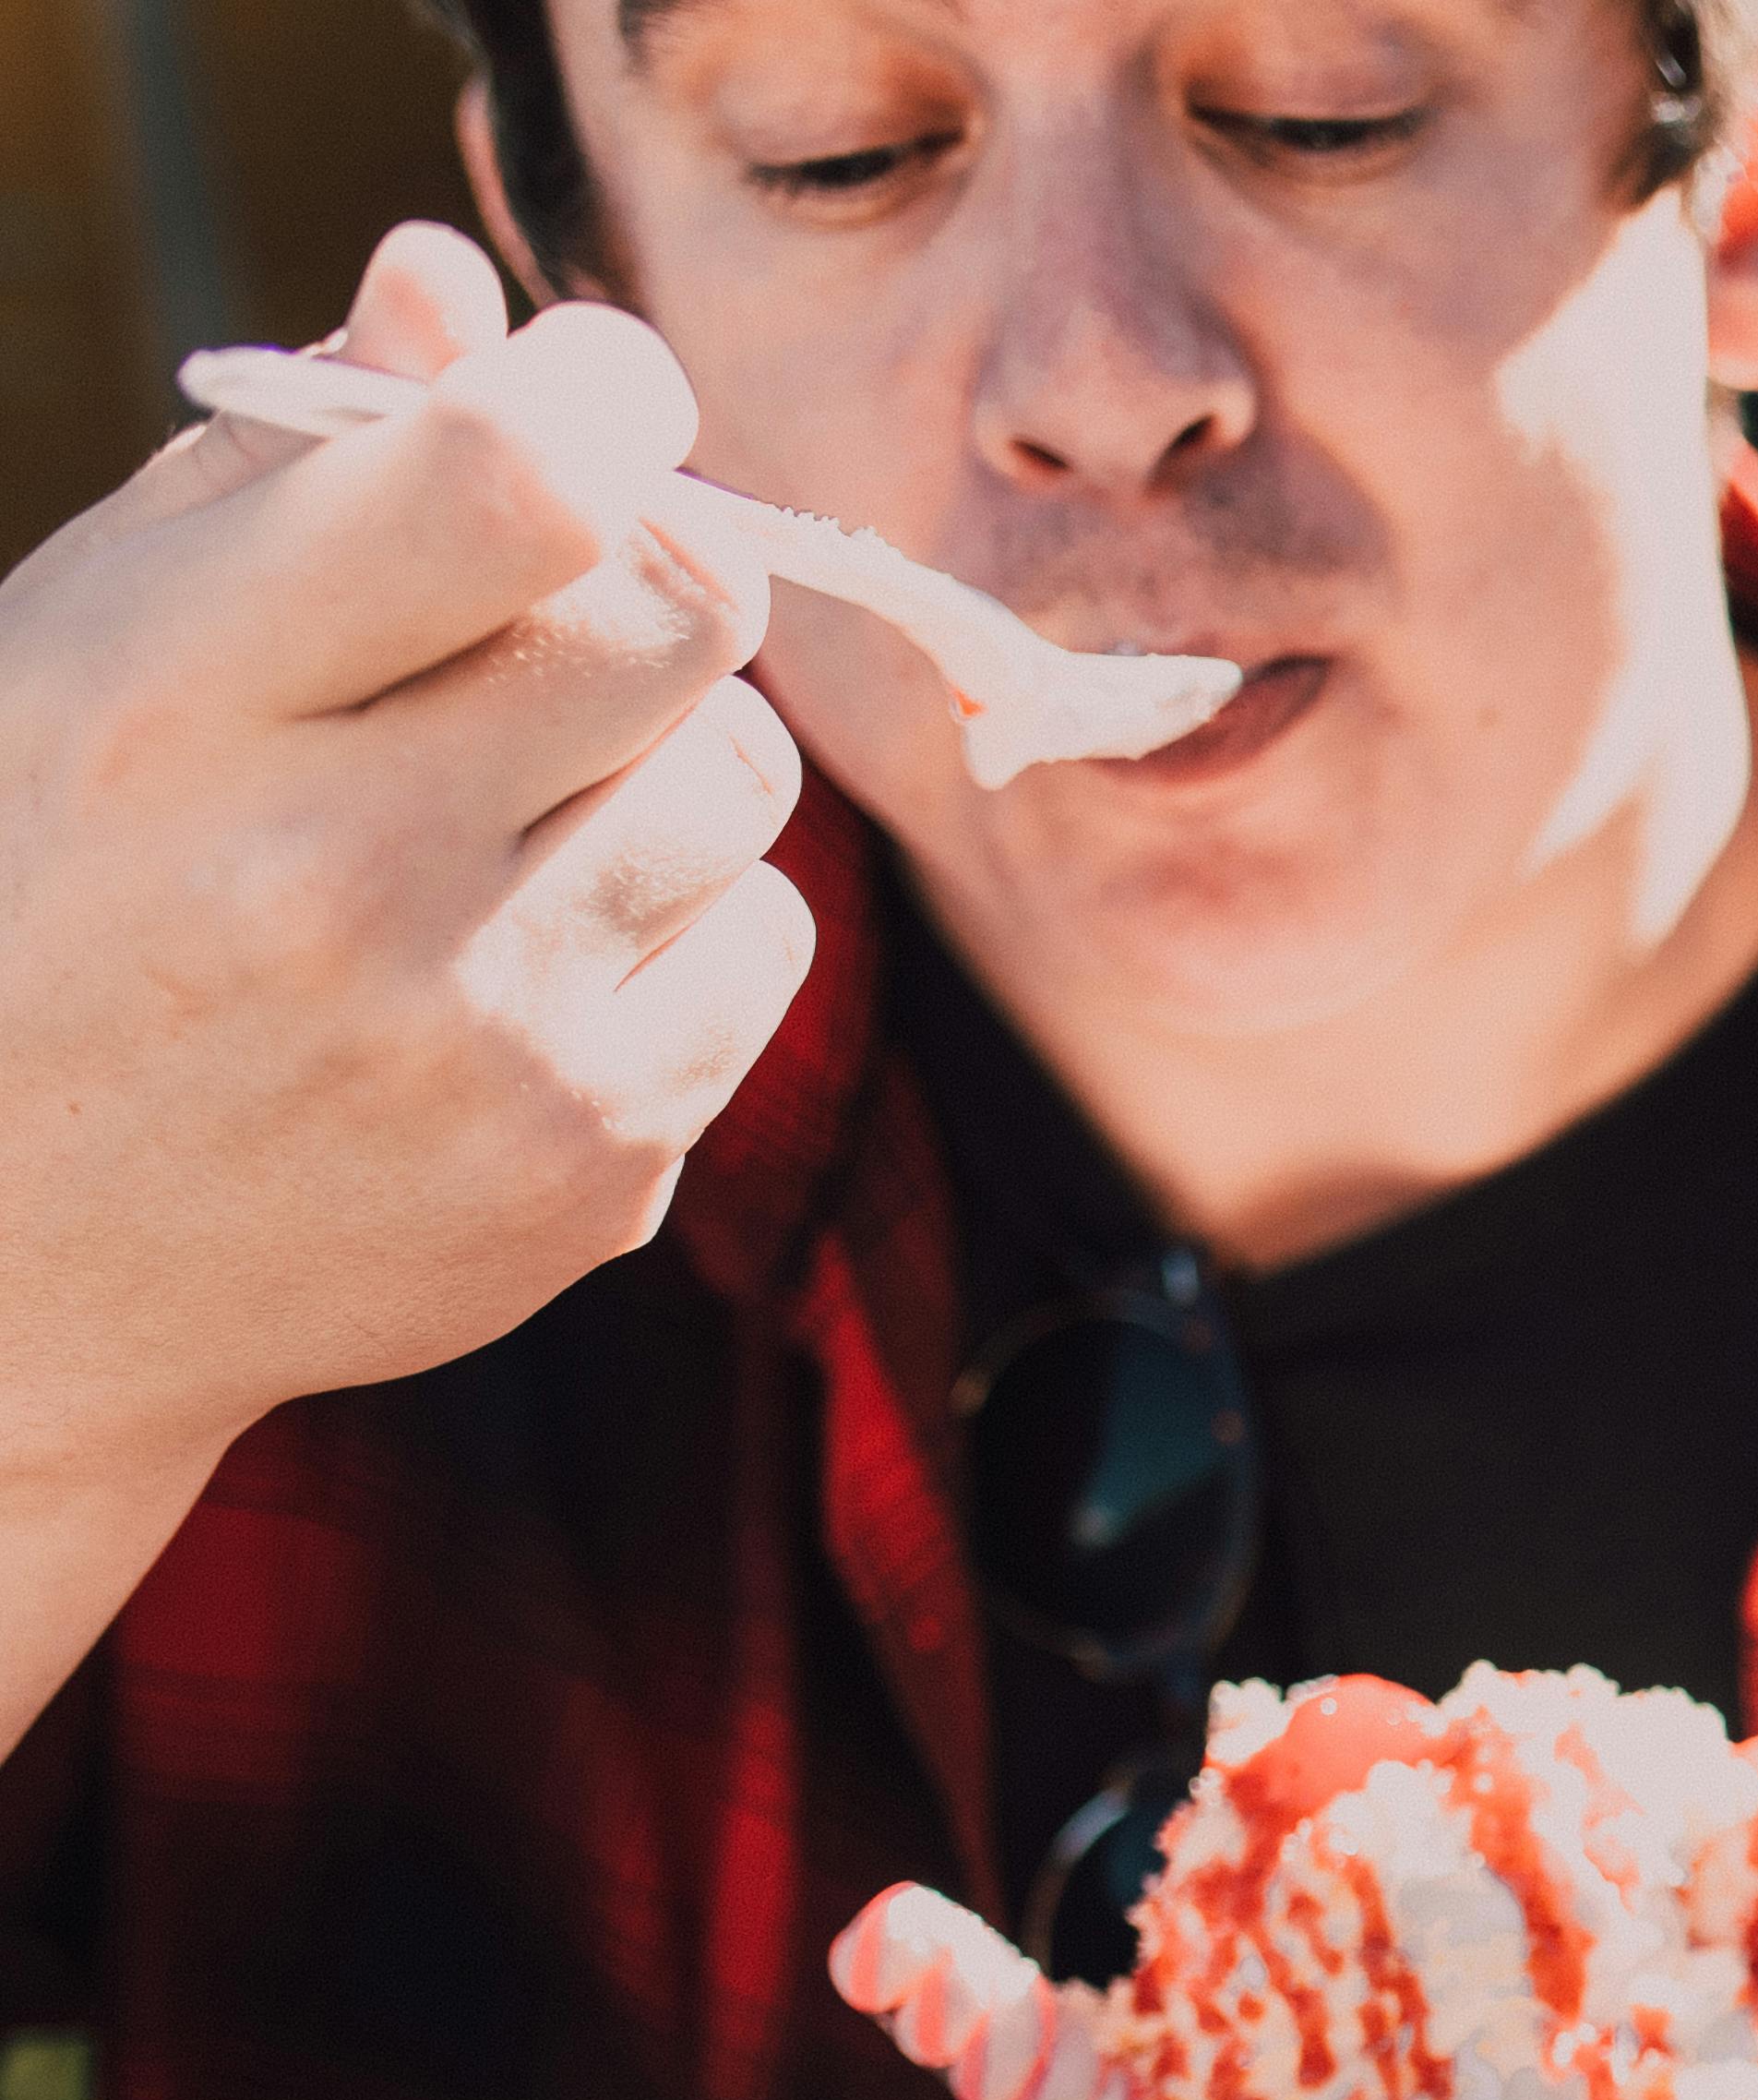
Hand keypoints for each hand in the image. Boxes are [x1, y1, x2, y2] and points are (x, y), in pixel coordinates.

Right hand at [0, 227, 806, 1519]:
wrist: (4, 1242)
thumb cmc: (53, 872)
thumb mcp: (107, 633)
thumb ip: (299, 455)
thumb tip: (465, 284)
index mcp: (183, 701)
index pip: (515, 485)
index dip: (601, 401)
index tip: (594, 397)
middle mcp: (338, 878)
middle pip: (684, 615)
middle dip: (641, 580)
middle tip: (546, 617)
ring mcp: (482, 1043)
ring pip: (744, 777)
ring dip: (662, 754)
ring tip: (507, 803)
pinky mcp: (589, 1171)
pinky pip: (767, 944)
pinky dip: (681, 920)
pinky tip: (528, 947)